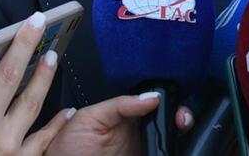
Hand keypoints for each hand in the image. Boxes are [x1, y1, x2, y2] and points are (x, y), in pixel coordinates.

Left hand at [44, 93, 193, 155]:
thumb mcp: (90, 117)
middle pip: (168, 122)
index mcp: (126, 117)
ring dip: (180, 133)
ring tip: (180, 126)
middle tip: (182, 118)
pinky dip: (172, 148)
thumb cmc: (66, 148)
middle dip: (181, 116)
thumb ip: (120, 105)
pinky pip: (161, 153)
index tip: (175, 104)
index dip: (169, 102)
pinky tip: (174, 144)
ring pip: (170, 140)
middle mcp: (137, 134)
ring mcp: (141, 149)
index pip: (155, 105)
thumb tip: (150, 97)